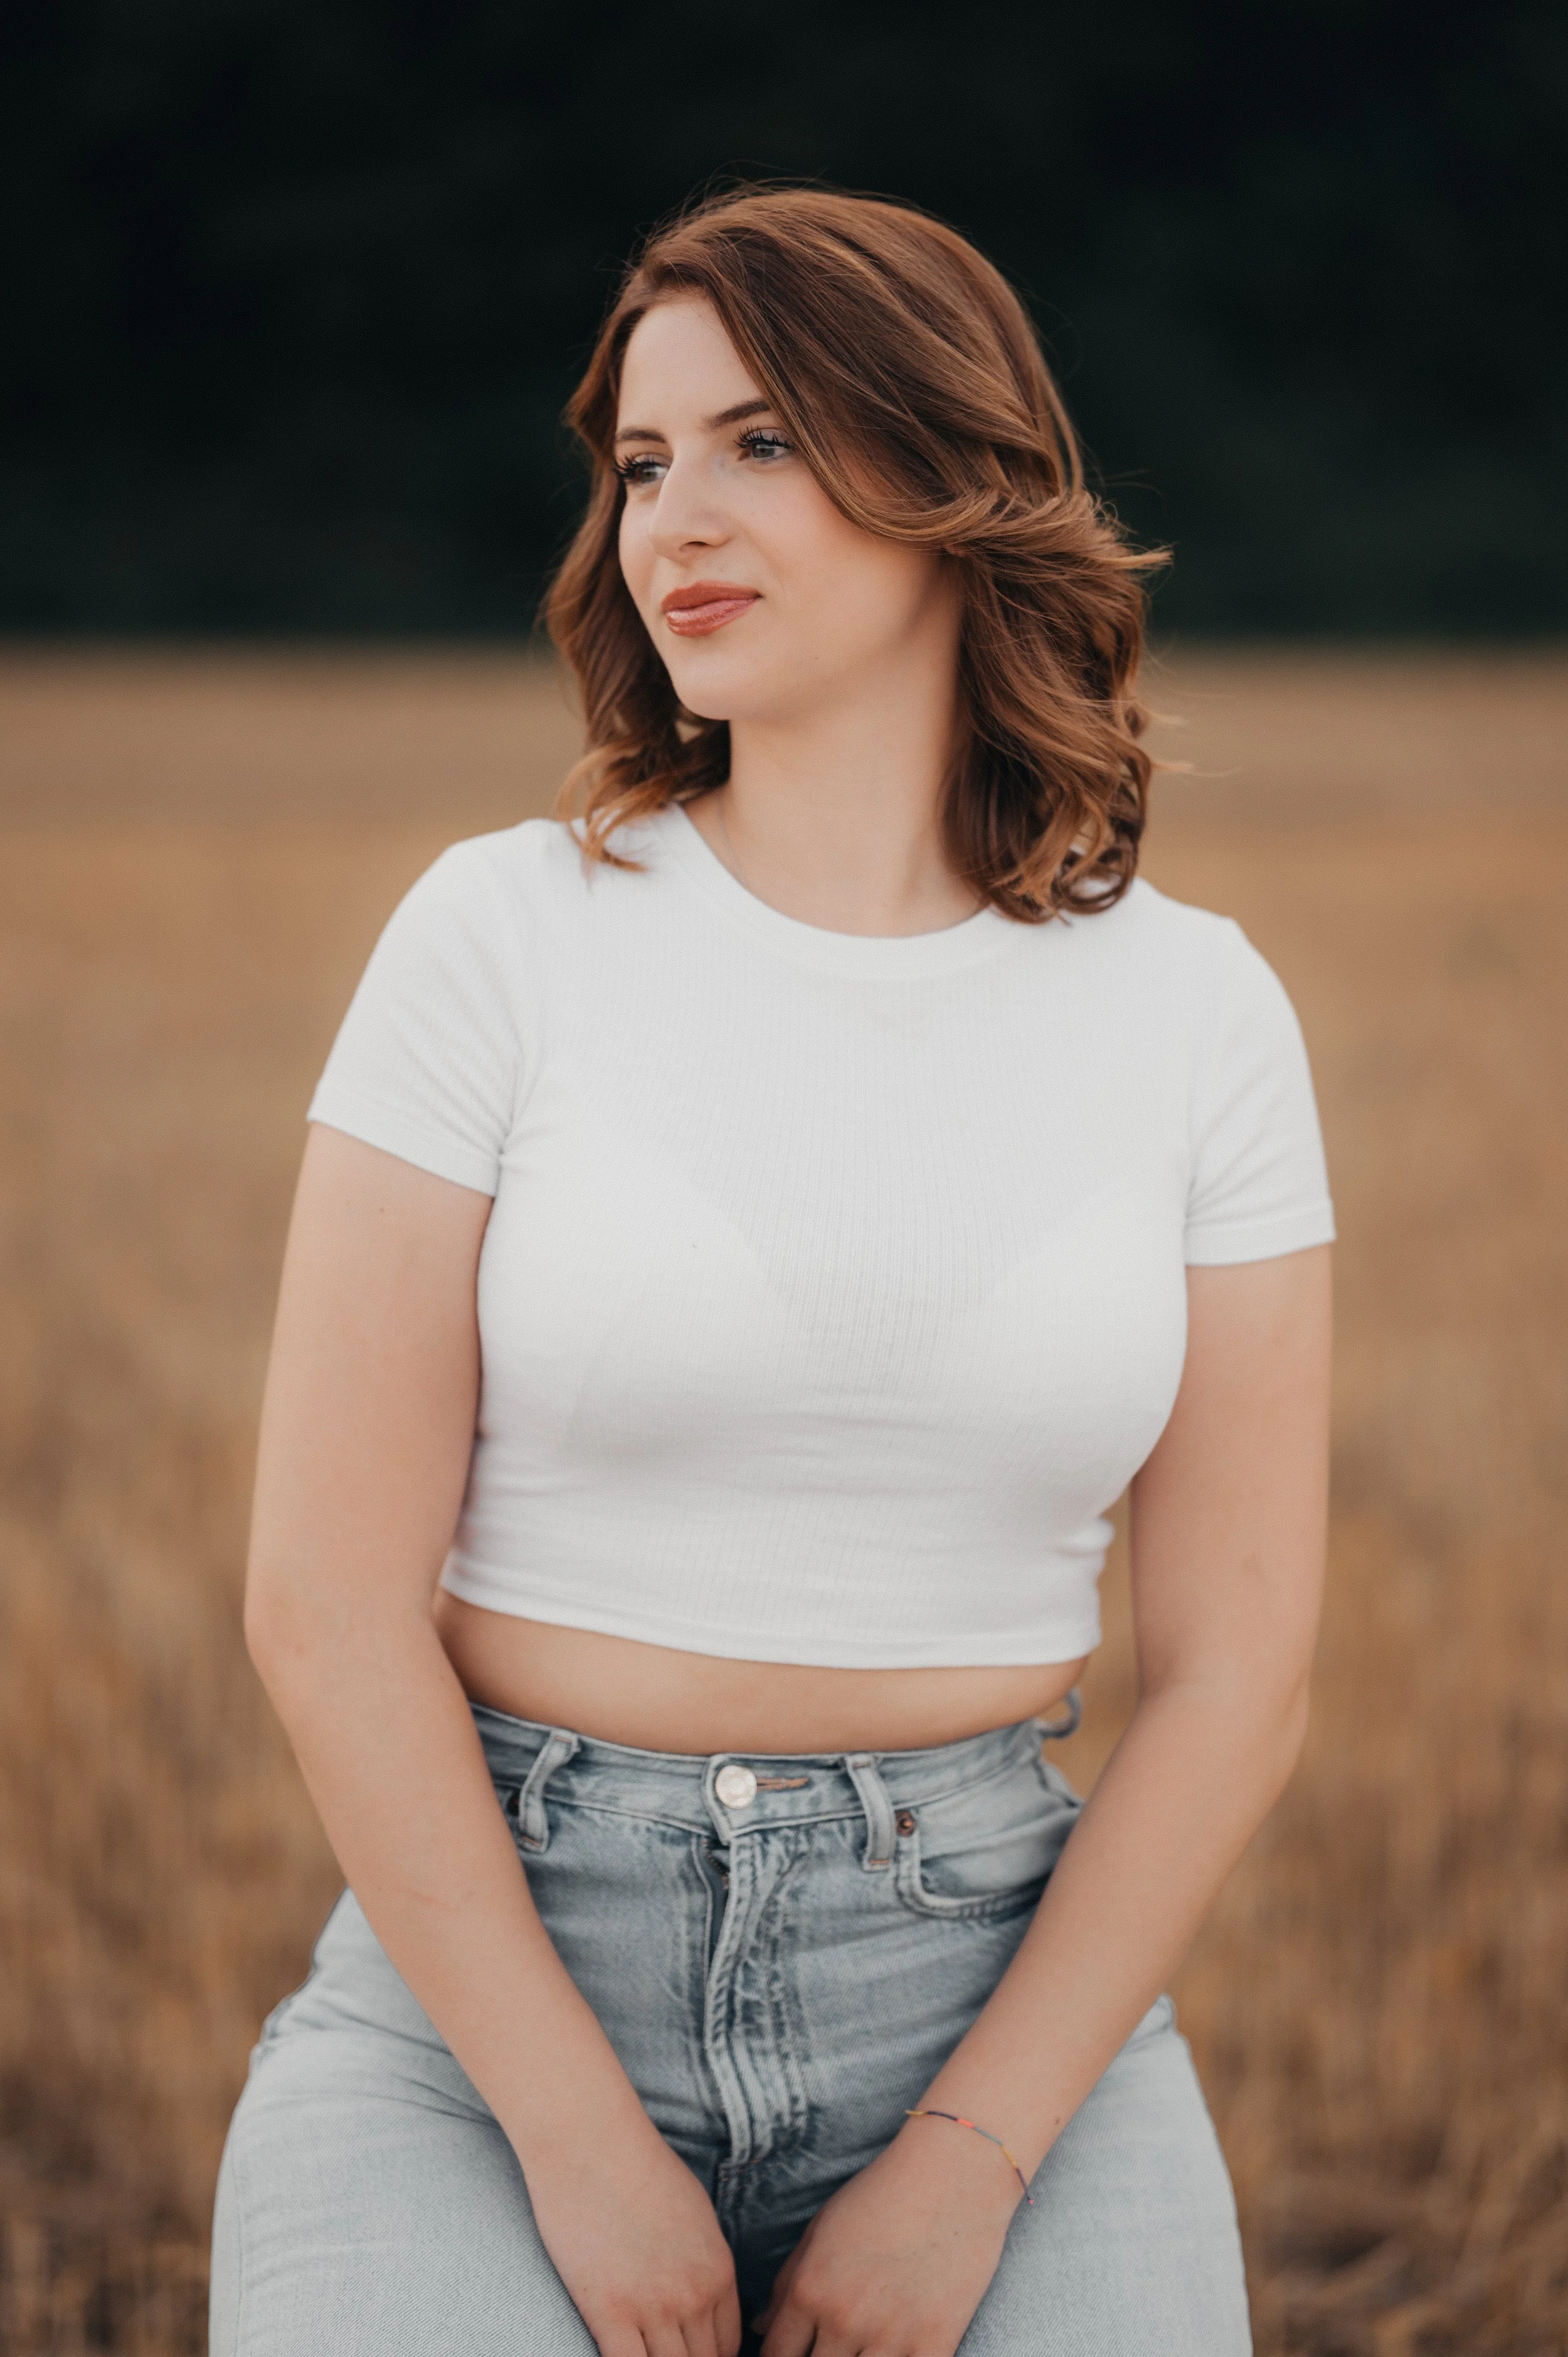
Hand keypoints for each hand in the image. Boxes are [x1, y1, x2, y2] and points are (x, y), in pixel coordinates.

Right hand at [523, 2115, 741, 2356]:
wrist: (593, 2142)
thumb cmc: (639, 2166)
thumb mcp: (696, 2212)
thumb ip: (704, 2260)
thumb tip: (703, 2296)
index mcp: (719, 2271)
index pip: (728, 2348)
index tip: (688, 2354)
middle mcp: (694, 2295)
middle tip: (666, 2355)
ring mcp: (653, 2306)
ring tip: (645, 2354)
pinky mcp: (608, 2311)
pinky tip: (621, 2355)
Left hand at [756, 2120, 1021, 2356]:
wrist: (953, 2173)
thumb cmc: (882, 2193)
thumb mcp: (822, 2228)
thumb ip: (787, 2281)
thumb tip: (762, 2328)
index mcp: (809, 2289)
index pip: (775, 2355)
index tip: (794, 2352)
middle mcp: (843, 2319)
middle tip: (829, 2347)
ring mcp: (889, 2336)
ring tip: (858, 2349)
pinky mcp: (934, 2343)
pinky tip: (893, 2354)